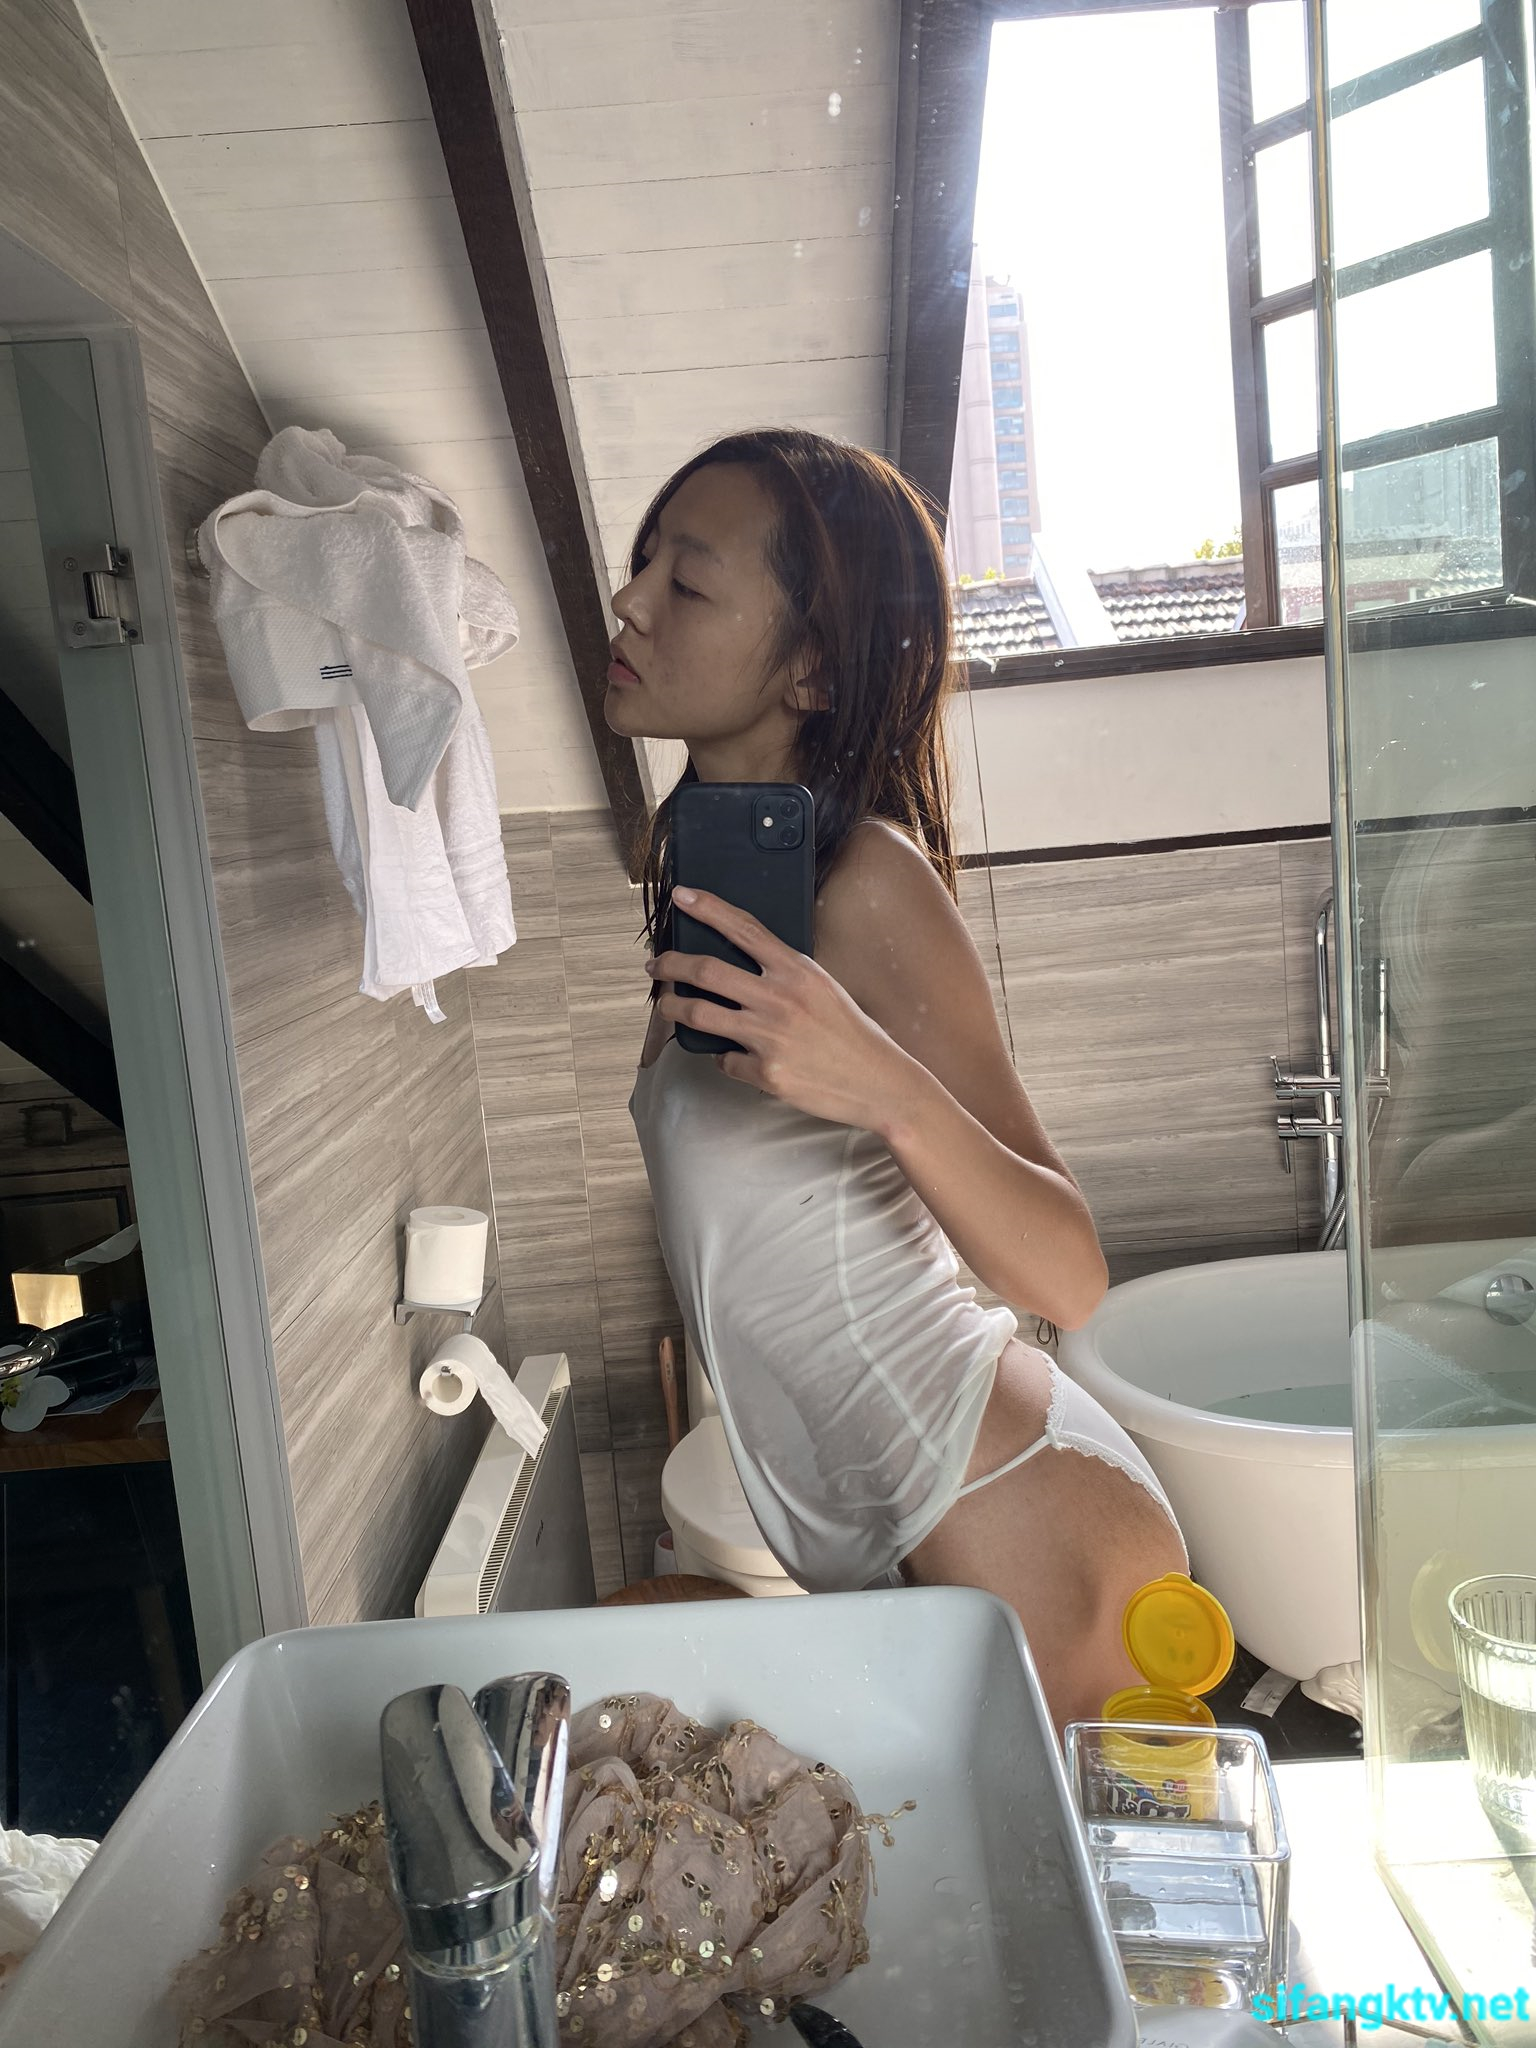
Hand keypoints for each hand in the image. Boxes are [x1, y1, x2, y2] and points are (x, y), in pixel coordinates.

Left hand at [647, 886, 914, 1131]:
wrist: (879, 1082)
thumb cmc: (851, 1033)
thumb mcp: (823, 988)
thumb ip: (785, 974)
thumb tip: (741, 966)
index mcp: (797, 970)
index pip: (744, 928)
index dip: (708, 908)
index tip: (681, 896)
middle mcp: (780, 998)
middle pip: (705, 971)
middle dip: (670, 965)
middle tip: (656, 965)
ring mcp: (770, 1036)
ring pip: (699, 1015)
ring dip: (672, 1010)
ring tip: (666, 1007)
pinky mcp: (766, 1072)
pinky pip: (724, 1060)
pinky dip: (723, 1058)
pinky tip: (734, 1058)